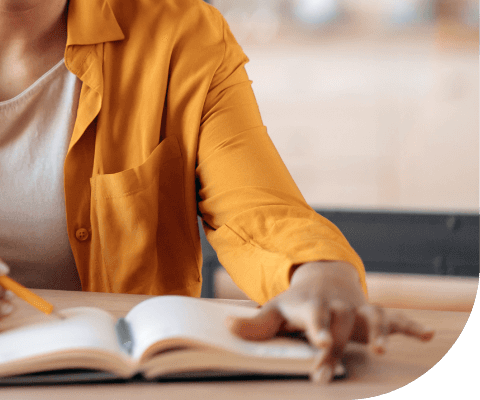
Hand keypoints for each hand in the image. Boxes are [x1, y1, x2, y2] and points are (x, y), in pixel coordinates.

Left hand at [229, 261, 434, 382]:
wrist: (322, 280)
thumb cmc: (296, 304)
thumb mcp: (275, 311)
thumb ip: (255, 324)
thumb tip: (225, 327)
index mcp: (313, 308)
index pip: (315, 319)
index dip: (318, 330)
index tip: (320, 342)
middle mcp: (338, 307)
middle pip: (340, 328)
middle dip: (336, 348)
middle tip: (328, 372)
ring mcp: (359, 310)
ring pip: (373, 318)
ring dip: (379, 332)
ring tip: (382, 349)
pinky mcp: (377, 314)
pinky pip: (398, 319)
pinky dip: (413, 325)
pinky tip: (428, 336)